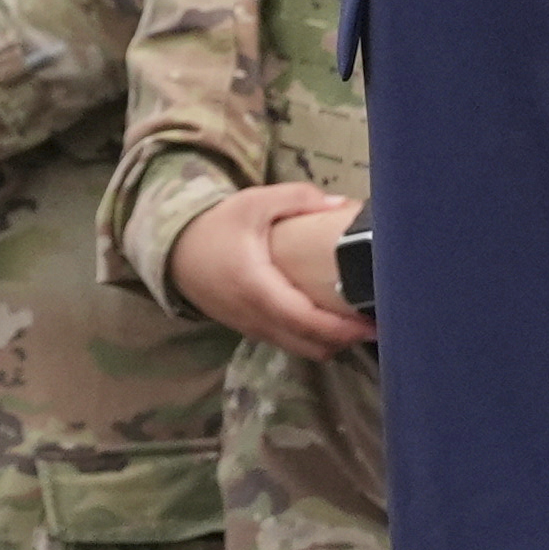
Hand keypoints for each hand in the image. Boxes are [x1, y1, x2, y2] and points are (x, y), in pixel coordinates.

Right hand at [176, 185, 372, 358]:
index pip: (306, 321)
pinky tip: (328, 320)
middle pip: (310, 346)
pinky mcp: (250, 330)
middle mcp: (255, 317)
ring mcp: (252, 328)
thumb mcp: (255, 202)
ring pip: (300, 350)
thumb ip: (298, 199)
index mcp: (258, 287)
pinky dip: (311, 339)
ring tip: (356, 322)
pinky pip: (288, 343)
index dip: (342, 329)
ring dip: (329, 342)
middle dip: (344, 340)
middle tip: (374, 323)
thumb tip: (341, 206)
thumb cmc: (217, 225)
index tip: (373, 324)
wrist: (173, 250)